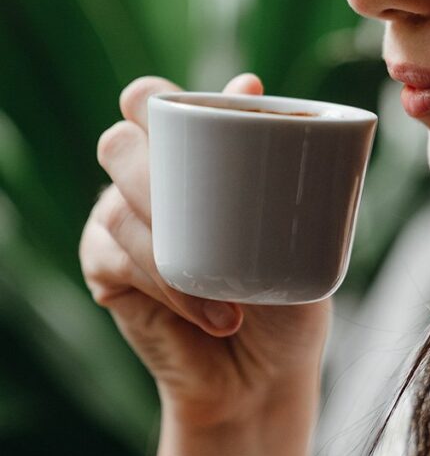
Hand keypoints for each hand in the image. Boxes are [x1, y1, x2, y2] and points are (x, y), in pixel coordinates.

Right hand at [79, 74, 331, 428]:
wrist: (267, 373)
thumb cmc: (285, 295)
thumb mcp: (297, 231)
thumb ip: (274, 163)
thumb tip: (247, 82)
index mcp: (190, 160)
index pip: (150, 103)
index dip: (159, 99)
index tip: (222, 109)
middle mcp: (147, 183)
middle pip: (119, 142)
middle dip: (155, 166)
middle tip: (206, 203)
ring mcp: (120, 226)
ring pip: (117, 206)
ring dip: (175, 246)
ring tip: (234, 291)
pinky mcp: (106, 273)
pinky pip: (116, 259)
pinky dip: (168, 285)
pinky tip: (213, 313)